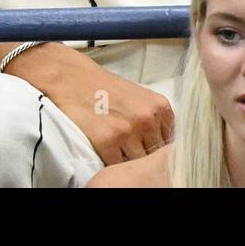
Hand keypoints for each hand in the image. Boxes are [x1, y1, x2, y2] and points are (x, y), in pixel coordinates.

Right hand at [12, 44, 173, 164]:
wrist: (73, 79)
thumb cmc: (105, 89)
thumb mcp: (140, 99)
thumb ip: (155, 121)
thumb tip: (166, 150)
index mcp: (160, 107)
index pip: (171, 143)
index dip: (160, 151)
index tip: (149, 151)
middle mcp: (148, 119)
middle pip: (155, 156)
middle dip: (144, 157)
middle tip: (131, 152)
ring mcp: (128, 131)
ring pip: (137, 164)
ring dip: (128, 163)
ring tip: (118, 152)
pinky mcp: (108, 141)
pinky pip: (117, 166)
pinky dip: (112, 165)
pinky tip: (106, 153)